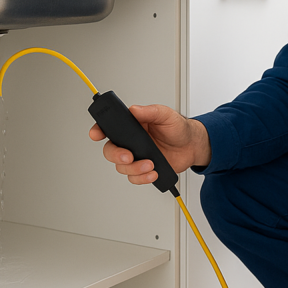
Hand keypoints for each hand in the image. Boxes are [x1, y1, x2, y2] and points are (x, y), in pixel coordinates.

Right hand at [89, 104, 210, 184]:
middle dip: (116, 155)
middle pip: (110, 150)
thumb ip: (151, 111)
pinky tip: (153, 172)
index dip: (98, 130)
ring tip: (150, 164)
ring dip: (134, 169)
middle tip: (128, 156)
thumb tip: (135, 109)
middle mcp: (131, 142)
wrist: (191, 146)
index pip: (109, 127)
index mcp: (132, 125)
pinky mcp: (143, 169)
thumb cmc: (178, 128)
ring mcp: (136, 156)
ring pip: (122, 167)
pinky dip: (142, 178)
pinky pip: (134, 178)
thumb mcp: (166, 115)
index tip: (96, 134)